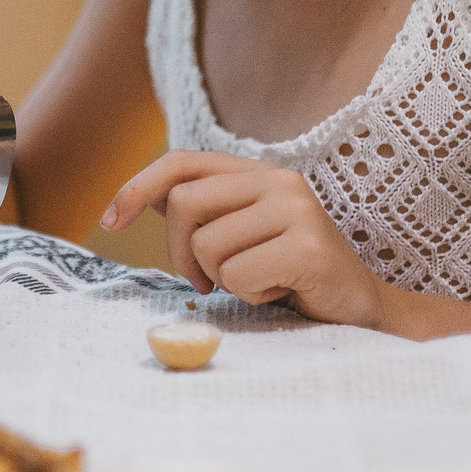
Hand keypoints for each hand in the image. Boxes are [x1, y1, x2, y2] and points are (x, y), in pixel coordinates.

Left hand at [102, 151, 389, 328]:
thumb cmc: (291, 276)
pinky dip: (249, 296)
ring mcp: (296, 210)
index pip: (180, 163)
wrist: (360, 308)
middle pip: (183, 205)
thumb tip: (144, 196)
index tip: (110, 222)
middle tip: (207, 281)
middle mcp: (277, 180)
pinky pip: (238, 275)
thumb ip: (202, 213)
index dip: (136, 188)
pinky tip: (278, 292)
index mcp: (257, 173)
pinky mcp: (307, 247)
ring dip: (223, 279)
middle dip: (180, 254)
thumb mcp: (241, 236)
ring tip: (259, 282)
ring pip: (208, 246)